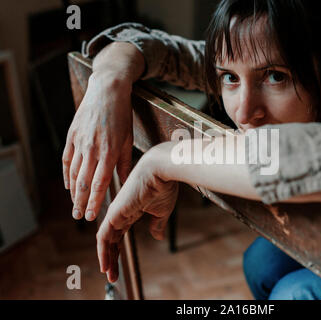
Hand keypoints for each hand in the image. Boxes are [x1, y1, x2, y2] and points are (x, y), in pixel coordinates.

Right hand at [62, 71, 133, 220]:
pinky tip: (68, 185)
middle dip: (81, 202)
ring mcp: (80, 141)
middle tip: (79, 217)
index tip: (92, 216)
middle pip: (84, 181)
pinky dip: (67, 173)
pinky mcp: (72, 135)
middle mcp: (93, 148)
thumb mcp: (129, 139)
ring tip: (74, 205)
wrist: (108, 89)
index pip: (100, 183)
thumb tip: (126, 183)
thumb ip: (125, 163)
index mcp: (110, 151)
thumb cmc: (123, 115)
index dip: (95, 201)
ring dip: (73, 191)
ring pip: (74, 172)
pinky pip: (67, 159)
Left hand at [96, 148, 178, 282]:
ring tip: (109, 274)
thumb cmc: (164, 186)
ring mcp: (116, 212)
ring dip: (107, 258)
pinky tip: (105, 263)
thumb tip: (157, 236)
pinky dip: (103, 251)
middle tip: (112, 275)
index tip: (119, 265)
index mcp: (133, 210)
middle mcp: (122, 212)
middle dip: (111, 257)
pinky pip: (103, 236)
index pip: (120, 234)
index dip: (118, 250)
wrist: (161, 171)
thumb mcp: (162, 211)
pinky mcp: (114, 213)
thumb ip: (156, 224)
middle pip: (112, 239)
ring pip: (106, 240)